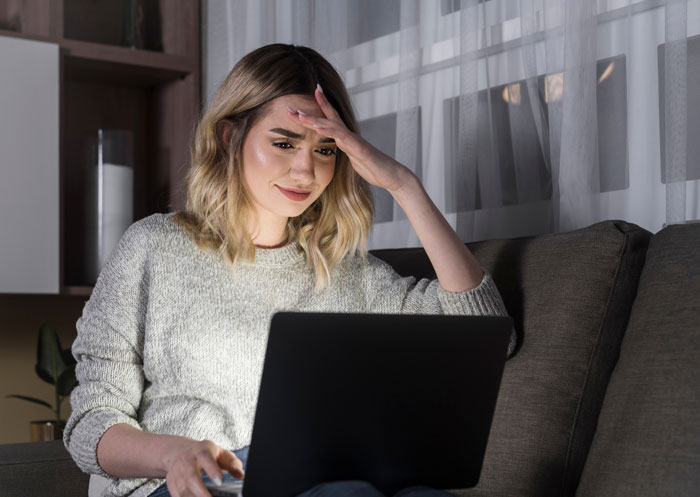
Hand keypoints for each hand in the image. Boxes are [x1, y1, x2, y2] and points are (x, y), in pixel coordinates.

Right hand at [161, 439, 243, 496]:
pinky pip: (177, 496)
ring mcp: (177, 472)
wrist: (178, 451)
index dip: (212, 470)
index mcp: (201, 451)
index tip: (220, 482)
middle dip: (201, 492)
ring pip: (183, 490)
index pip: (206, 458)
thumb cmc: (204, 453)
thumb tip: (240, 475)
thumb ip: (232, 463)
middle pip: (192, 477)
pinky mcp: (171, 483)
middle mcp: (187, 461)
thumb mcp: (220, 453)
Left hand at [288, 85, 415, 193]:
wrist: (391, 175)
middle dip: (308, 112)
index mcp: (346, 138)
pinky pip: (342, 138)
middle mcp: (349, 135)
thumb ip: (344, 152)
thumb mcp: (353, 160)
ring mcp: (354, 140)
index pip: (329, 119)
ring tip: (299, 115)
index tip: (303, 100)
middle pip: (326, 119)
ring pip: (332, 125)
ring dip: (314, 120)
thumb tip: (335, 150)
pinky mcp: (359, 148)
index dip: (318, 107)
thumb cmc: (373, 168)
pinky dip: (329, 131)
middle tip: (290, 106)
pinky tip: (318, 128)